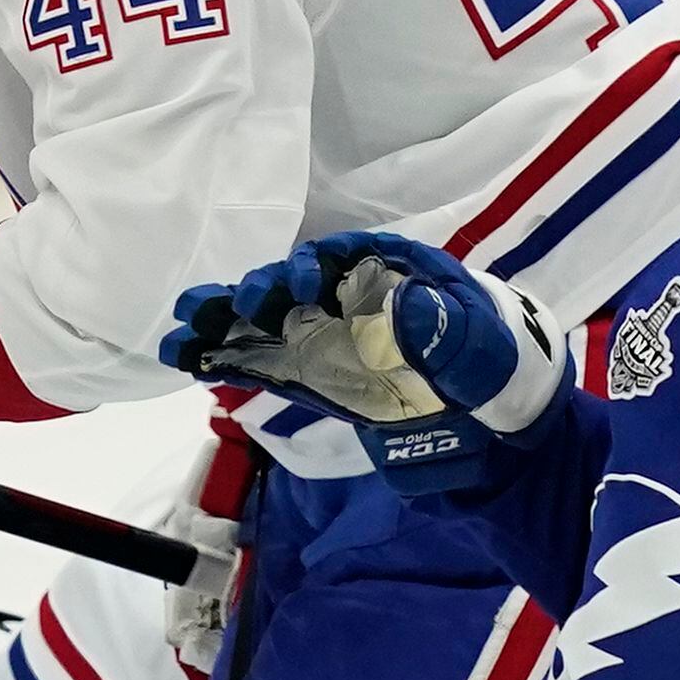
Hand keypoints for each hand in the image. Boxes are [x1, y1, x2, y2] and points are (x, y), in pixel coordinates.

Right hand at [165, 232, 566, 489]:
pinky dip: (227, 359)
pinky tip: (187, 359)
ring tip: (180, 330)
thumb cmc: (495, 368)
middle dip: (264, 292)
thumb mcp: (481, 349)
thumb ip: (443, 332)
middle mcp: (351, 295)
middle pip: (296, 284)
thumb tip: (402, 311)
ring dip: (224, 322)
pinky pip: (264, 361)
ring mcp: (328, 335)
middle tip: (245, 308)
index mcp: (394, 272)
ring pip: (267, 321)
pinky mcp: (314, 374)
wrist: (500, 421)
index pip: (347, 259)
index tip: (301, 290)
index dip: (317, 268)